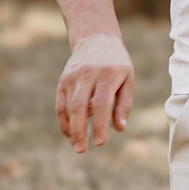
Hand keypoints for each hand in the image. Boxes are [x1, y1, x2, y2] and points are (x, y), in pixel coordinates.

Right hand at [57, 32, 134, 152]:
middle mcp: (87, 75)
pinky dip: (64, 120)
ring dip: (71, 128)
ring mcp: (72, 77)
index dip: (99, 124)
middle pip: (79, 106)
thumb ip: (124, 104)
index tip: (100, 142)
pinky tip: (69, 134)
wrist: (96, 40)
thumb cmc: (117, 65)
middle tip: (82, 149)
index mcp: (108, 75)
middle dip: (79, 130)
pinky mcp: (63, 80)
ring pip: (67, 106)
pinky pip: (60, 104)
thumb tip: (119, 128)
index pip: (101, 104)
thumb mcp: (128, 80)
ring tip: (77, 146)